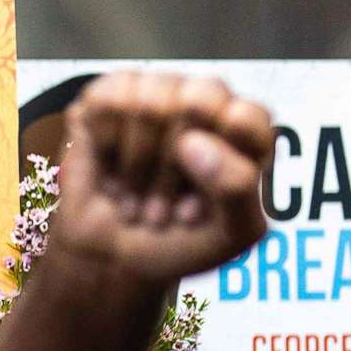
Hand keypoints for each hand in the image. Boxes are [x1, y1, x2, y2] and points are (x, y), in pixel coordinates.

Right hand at [45, 71, 273, 286]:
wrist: (112, 258)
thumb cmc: (178, 243)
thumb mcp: (231, 235)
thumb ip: (236, 188)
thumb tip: (193, 141)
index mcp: (245, 131)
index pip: (245, 118)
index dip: (217, 165)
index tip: (200, 205)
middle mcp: (205, 101)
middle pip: (195, 104)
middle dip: (170, 171)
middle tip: (162, 206)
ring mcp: (157, 91)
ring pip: (147, 104)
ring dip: (134, 168)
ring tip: (136, 195)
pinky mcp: (110, 94)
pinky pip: (107, 104)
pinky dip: (105, 150)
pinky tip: (111, 172)